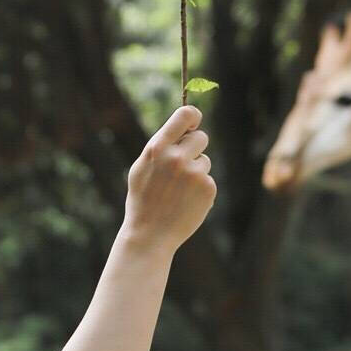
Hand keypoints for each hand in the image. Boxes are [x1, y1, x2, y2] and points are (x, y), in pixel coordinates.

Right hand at [124, 106, 215, 252]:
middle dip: (194, 148)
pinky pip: (208, 179)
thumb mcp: (142, 168)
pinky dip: (200, 189)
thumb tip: (183, 128)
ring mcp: (194, 173)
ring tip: (178, 191)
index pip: (185, 115)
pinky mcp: (207, 188)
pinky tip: (185, 202)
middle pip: (201, 137)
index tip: (193, 124)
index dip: (193, 117)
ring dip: (196, 171)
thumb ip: (161, 146)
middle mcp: (177, 158)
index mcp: (158, 148)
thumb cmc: (143, 200)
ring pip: (205, 161)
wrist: (149, 235)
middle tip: (181, 167)